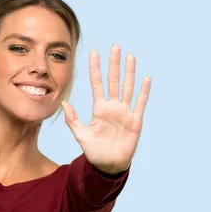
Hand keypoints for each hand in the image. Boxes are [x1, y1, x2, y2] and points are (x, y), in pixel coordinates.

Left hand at [61, 44, 150, 174]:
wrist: (109, 165)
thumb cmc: (95, 151)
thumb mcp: (81, 135)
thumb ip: (73, 119)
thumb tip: (64, 102)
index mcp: (99, 108)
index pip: (97, 84)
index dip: (95, 68)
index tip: (94, 52)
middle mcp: (113, 107)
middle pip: (113, 81)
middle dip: (114, 64)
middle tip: (115, 46)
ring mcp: (125, 112)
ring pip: (128, 88)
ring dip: (129, 72)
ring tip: (130, 56)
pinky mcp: (135, 121)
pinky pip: (140, 104)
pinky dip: (143, 92)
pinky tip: (146, 78)